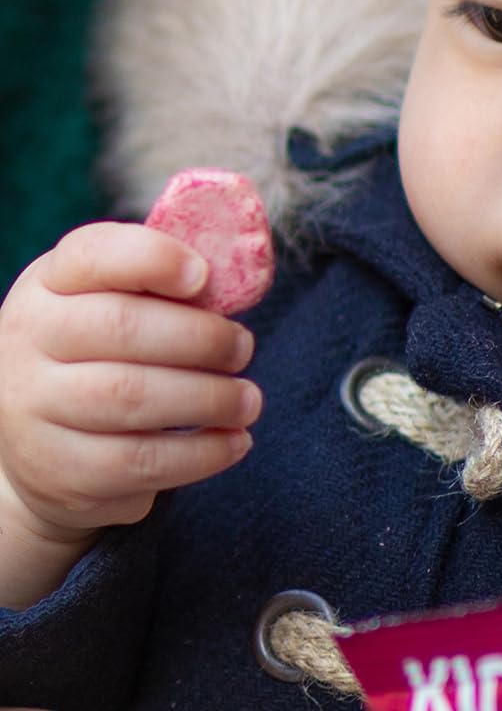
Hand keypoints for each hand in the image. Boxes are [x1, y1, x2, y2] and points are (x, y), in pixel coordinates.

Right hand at [0, 221, 260, 593]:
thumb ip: (164, 286)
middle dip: (202, 337)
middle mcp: (30, 339)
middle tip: (244, 348)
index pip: (92, 255)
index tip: (203, 275)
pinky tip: (235, 442)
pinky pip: (139, 461)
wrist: (39, 446)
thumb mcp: (113, 303)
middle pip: (123, 327)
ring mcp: (34, 408)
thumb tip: (237, 282)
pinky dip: (201, 453)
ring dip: (210, 398)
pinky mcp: (60, 470)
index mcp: (50, 284)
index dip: (153, 259)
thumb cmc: (101, 355)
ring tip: (248, 401)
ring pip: (133, 397)